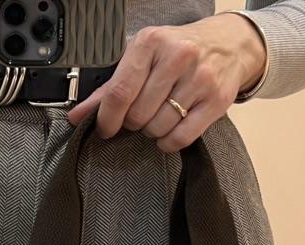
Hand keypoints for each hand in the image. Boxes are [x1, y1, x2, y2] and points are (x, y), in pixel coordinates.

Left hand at [67, 14, 266, 151]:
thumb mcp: (142, 58)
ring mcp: (199, 78)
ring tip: (159, 116)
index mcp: (151, 42)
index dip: (108, 119)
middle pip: (138, 115)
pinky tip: (170, 130)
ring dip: (152, 131)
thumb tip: (77, 116)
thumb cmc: (177, 52)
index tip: (106, 129)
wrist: (228, 44)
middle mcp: (177, 56)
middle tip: (142, 113)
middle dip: (134, 122)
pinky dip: (169, 142)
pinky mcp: (216, 100)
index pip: (120, 92)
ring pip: (158, 128)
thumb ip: (109, 89)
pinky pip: (181, 138)